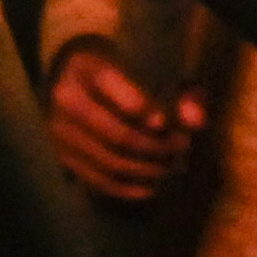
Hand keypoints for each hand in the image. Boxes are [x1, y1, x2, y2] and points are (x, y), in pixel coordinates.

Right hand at [45, 45, 204, 203]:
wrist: (78, 84)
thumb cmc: (125, 77)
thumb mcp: (154, 71)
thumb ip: (183, 92)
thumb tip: (197, 121)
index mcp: (87, 68)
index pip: (112, 87)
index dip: (141, 107)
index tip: (167, 122)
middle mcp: (66, 99)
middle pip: (116, 134)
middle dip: (156, 147)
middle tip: (182, 148)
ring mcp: (60, 132)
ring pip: (109, 162)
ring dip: (147, 170)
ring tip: (172, 166)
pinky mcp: (63, 157)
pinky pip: (98, 181)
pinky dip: (129, 188)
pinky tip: (153, 186)